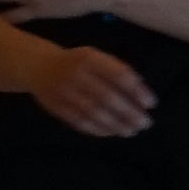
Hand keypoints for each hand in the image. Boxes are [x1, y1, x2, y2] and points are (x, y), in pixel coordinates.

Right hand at [23, 40, 159, 136]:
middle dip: (128, 112)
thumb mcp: (95, 56)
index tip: (151, 104)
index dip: (136, 91)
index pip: (118, 76)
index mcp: (88, 58)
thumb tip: (141, 90)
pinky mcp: (55, 107)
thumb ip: (116, 69)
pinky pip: (78, 121)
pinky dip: (97, 129)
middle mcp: (75, 74)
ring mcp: (63, 92)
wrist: (37, 66)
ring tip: (131, 131)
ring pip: (93, 112)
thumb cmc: (76, 62)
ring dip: (115, 124)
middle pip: (106, 97)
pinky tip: (110, 133)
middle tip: (145, 123)